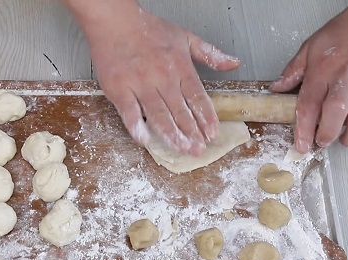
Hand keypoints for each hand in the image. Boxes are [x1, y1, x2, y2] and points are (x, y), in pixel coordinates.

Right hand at [72, 2, 239, 155]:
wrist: (114, 21)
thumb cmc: (147, 29)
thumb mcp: (185, 37)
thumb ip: (210, 53)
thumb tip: (233, 63)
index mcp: (179, 66)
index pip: (197, 97)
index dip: (206, 118)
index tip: (212, 133)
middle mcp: (162, 77)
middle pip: (180, 111)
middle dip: (192, 133)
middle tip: (199, 149)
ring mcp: (140, 84)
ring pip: (159, 115)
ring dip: (172, 135)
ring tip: (181, 149)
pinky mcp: (120, 89)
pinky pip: (130, 113)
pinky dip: (137, 128)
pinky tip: (145, 140)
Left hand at [270, 0, 347, 152]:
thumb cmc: (346, 29)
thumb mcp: (311, 46)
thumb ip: (293, 70)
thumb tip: (276, 88)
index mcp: (322, 71)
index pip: (308, 106)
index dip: (303, 130)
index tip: (301, 146)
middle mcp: (345, 80)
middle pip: (333, 118)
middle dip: (326, 136)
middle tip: (323, 142)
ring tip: (346, 139)